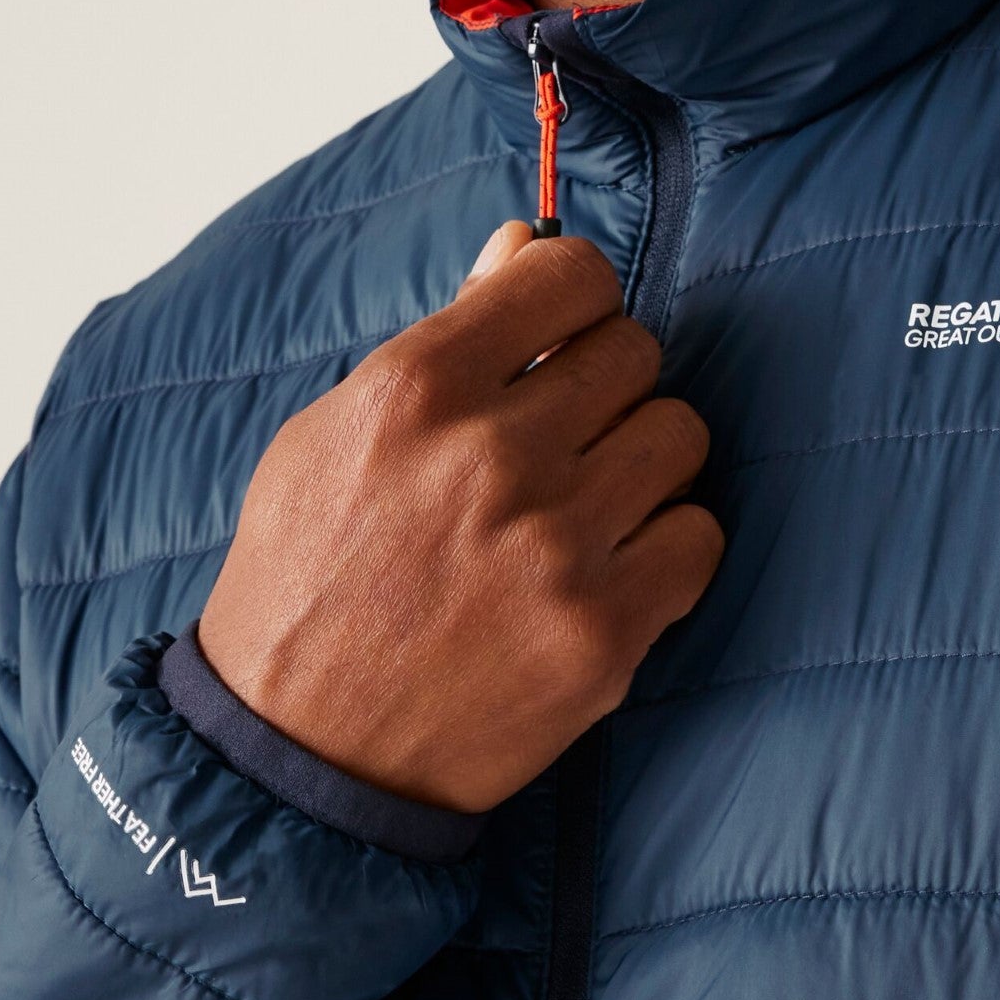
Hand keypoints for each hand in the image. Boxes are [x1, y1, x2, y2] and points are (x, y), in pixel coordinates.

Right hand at [196, 222, 723, 813]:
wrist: (300, 754)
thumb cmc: (310, 576)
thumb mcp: (336, 432)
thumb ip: (447, 332)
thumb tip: (528, 244)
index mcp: (418, 387)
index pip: (572, 274)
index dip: (579, 297)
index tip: (569, 332)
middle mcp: (493, 455)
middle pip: (636, 352)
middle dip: (607, 381)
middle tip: (568, 432)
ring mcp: (556, 546)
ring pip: (680, 435)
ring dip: (643, 459)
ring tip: (589, 499)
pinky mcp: (603, 631)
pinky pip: (699, 535)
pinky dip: (668, 544)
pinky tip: (613, 563)